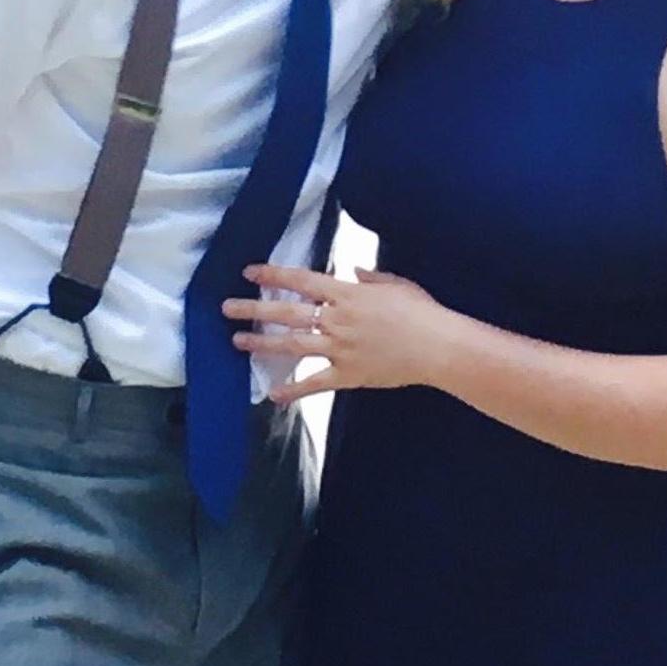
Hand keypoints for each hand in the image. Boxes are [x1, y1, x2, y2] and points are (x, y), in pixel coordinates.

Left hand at [224, 261, 453, 403]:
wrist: (439, 347)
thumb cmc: (422, 312)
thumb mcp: (397, 284)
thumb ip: (371, 278)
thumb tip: (354, 271)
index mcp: (347, 295)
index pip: (301, 282)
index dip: (273, 276)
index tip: (250, 273)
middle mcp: (338, 320)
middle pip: (287, 313)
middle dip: (254, 310)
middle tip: (228, 308)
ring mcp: (341, 349)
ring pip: (293, 346)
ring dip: (263, 343)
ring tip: (238, 341)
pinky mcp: (349, 374)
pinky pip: (315, 384)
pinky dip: (292, 390)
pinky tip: (272, 394)